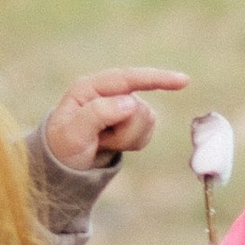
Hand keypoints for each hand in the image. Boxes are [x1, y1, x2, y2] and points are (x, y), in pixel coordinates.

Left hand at [43, 67, 187, 173]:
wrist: (63, 166)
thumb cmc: (62, 147)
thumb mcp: (73, 133)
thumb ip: (99, 114)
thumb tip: (131, 102)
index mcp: (90, 87)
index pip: (127, 78)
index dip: (155, 78)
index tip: (182, 81)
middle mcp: (108, 92)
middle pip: (139, 108)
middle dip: (124, 131)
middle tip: (100, 140)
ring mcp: (122, 106)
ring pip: (147, 121)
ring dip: (127, 139)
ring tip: (104, 142)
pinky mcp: (131, 120)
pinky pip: (148, 132)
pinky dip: (133, 143)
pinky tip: (114, 144)